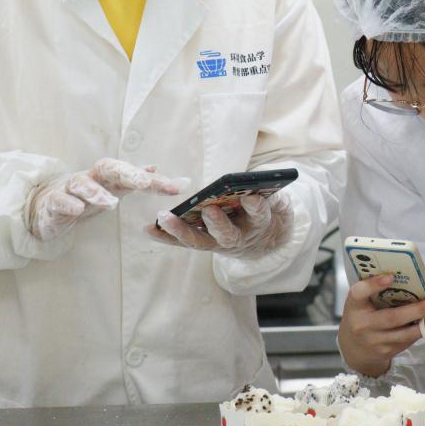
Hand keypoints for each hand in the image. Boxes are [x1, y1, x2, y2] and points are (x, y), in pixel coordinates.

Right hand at [27, 159, 186, 241]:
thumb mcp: (111, 189)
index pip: (133, 172)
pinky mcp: (53, 203)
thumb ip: (134, 180)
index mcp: (108, 176)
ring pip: (81, 183)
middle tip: (146, 183)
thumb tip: (155, 167)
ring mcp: (70, 189)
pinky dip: (68, 204)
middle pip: (108, 167)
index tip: (178, 187)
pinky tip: (78, 210)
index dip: (155, 179)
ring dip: (96, 192)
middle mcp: (91, 177)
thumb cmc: (84, 197)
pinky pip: (59, 201)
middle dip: (128, 173)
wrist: (45, 207)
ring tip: (111, 204)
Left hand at [149, 192, 292, 258]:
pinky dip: (165, 236)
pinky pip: (183, 241)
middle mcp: (239, 238)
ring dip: (181, 230)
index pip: (259, 216)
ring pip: (200, 241)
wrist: (265, 239)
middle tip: (209, 210)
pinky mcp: (202, 243)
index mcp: (260, 224)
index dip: (255, 208)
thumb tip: (256, 182)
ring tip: (164, 217)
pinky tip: (148, 229)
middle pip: (227, 235)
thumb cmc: (268, 213)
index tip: (250, 197)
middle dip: (218, 223)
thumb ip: (270, 193)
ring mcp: (218, 243)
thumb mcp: (276, 203)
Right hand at [338, 275, 424, 377]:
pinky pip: (409, 339)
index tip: (390, 276)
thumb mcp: (362, 302)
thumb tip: (410, 279)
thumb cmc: (362, 316)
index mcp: (354, 306)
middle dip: (418, 309)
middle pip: (392, 318)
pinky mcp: (387, 351)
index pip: (359, 293)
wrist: (355, 350)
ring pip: (406, 333)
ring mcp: (375, 341)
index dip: (374, 285)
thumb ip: (376, 291)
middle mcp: (363, 325)